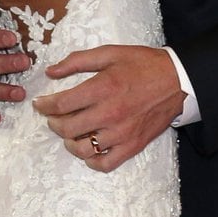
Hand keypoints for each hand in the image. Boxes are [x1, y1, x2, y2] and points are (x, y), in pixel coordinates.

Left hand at [33, 45, 184, 172]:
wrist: (177, 80)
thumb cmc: (142, 64)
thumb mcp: (110, 53)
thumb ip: (78, 61)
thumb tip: (51, 71)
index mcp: (102, 88)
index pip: (62, 104)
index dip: (45, 105)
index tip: (40, 104)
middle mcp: (109, 114)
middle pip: (67, 128)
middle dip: (53, 123)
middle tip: (53, 117)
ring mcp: (121, 133)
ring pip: (82, 149)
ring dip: (69, 142)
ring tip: (69, 133)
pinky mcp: (132, 146)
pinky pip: (104, 163)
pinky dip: (91, 161)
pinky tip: (89, 150)